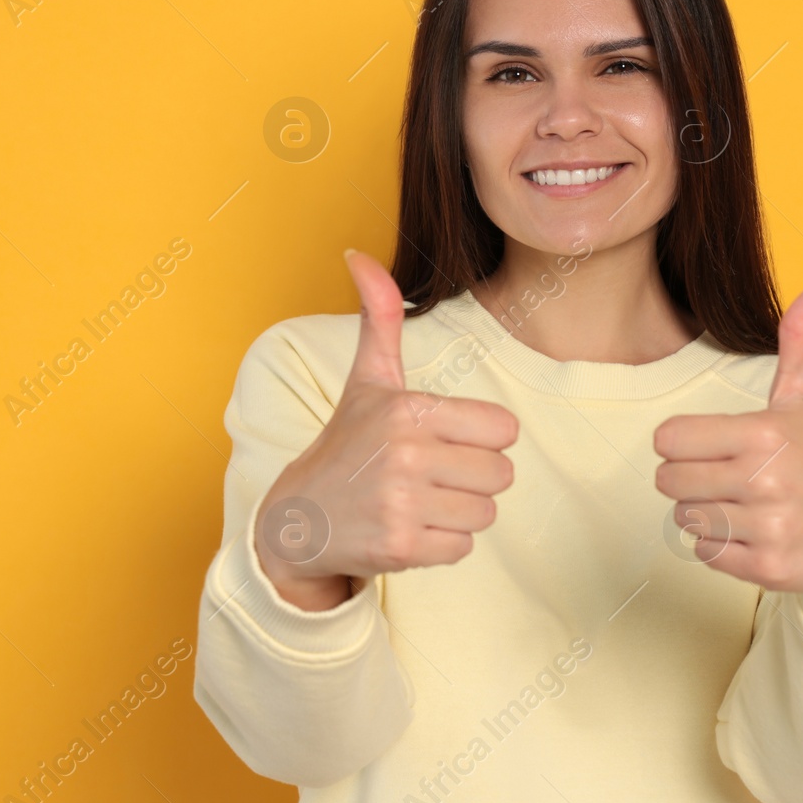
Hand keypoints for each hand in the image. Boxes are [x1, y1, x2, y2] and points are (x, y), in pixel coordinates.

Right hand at [253, 249, 519, 610]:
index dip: (481, 438)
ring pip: (486, 513)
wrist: (297, 519)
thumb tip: (358, 254)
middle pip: (501, 474)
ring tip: (419, 502)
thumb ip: (379, 318)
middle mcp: (407, 454)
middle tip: (431, 476)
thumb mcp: (367, 380)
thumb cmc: (346, 445)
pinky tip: (408, 529)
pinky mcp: (402, 548)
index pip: (504, 429)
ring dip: (459, 513)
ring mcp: (403, 504)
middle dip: (472, 478)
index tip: (446, 440)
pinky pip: (464, 548)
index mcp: (408, 409)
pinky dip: (442, 545)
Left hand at [652, 275, 802, 591]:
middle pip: (670, 481)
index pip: (668, 439)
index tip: (713, 445)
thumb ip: (802, 334)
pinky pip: (704, 553)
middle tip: (731, 476)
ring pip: (685, 518)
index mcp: (765, 431)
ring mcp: (770, 526)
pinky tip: (752, 532)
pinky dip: (720, 547)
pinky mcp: (768, 568)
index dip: (682, 443)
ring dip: (706, 513)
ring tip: (744, 504)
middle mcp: (767, 479)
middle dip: (691, 479)